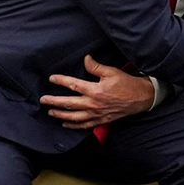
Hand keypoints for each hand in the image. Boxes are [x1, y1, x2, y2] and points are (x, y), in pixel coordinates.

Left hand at [39, 55, 154, 128]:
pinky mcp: (100, 120)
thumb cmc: (127, 84)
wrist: (140, 98)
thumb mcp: (112, 72)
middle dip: (54, 101)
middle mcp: (93, 104)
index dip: (61, 81)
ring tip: (50, 112)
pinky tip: (65, 123)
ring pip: (73, 116)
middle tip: (43, 100)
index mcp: (95, 90)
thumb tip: (85, 59)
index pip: (73, 85)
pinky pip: (84, 125)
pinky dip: (73, 125)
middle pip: (69, 103)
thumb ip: (96, 67)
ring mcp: (96, 114)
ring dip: (60, 114)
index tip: (52, 78)